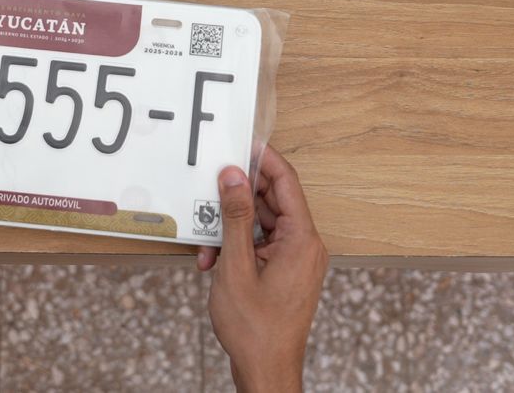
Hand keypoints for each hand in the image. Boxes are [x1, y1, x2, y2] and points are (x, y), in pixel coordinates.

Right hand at [199, 148, 327, 392]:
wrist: (266, 371)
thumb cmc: (255, 328)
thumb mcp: (236, 266)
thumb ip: (235, 217)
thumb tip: (233, 177)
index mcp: (302, 240)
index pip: (286, 183)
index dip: (265, 159)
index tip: (242, 143)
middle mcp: (305, 246)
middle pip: (273, 202)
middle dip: (238, 199)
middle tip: (210, 190)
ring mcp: (296, 260)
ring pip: (263, 225)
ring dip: (232, 229)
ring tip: (208, 245)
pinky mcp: (286, 272)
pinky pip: (262, 245)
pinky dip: (238, 248)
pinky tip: (215, 261)